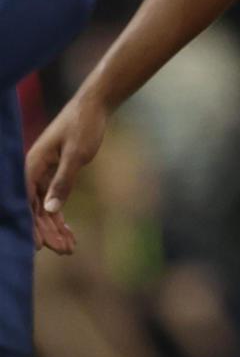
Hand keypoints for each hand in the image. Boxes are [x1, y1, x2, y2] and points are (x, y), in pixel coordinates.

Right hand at [26, 90, 109, 253]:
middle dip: (49, 231)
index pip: (27, 203)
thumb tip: (49, 210)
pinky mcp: (55, 172)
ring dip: (56, 227)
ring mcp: (43, 172)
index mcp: (32, 165)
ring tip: (70, 248)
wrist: (94, 105)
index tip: (39, 247)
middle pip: (35, 209)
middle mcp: (33, 170)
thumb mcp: (77, 154)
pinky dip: (60, 215)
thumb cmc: (84, 126)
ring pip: (45, 207)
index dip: (32, 226)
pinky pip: (53, 199)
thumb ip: (63, 181)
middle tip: (66, 251)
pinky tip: (68, 232)